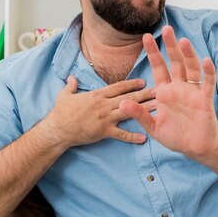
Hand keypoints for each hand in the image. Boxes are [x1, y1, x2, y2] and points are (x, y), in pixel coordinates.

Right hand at [41, 77, 155, 148]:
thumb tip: (72, 78)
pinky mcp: (104, 131)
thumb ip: (71, 86)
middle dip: (144, 94)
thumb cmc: (60, 112)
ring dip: (144, 110)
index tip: (143, 82)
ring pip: (129, 112)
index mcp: (97, 95)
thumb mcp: (64, 95)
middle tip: (159, 91)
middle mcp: (104, 104)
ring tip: (158, 108)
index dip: (131, 84)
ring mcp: (105, 118)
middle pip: (128, 97)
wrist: (58, 129)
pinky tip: (144, 138)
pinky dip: (133, 137)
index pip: (118, 87)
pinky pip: (121, 134)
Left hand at [119, 26, 217, 160]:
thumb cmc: (175, 136)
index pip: (158, 67)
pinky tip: (206, 61)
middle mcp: (179, 87)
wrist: (195, 148)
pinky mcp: (205, 99)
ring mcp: (193, 91)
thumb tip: (122, 103)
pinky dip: (208, 72)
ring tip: (183, 41)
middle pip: (175, 62)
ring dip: (188, 55)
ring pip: (191, 68)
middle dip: (170, 46)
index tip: (145, 37)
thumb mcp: (153, 126)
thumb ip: (139, 114)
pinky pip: (208, 83)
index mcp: (164, 92)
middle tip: (166, 28)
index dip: (153, 53)